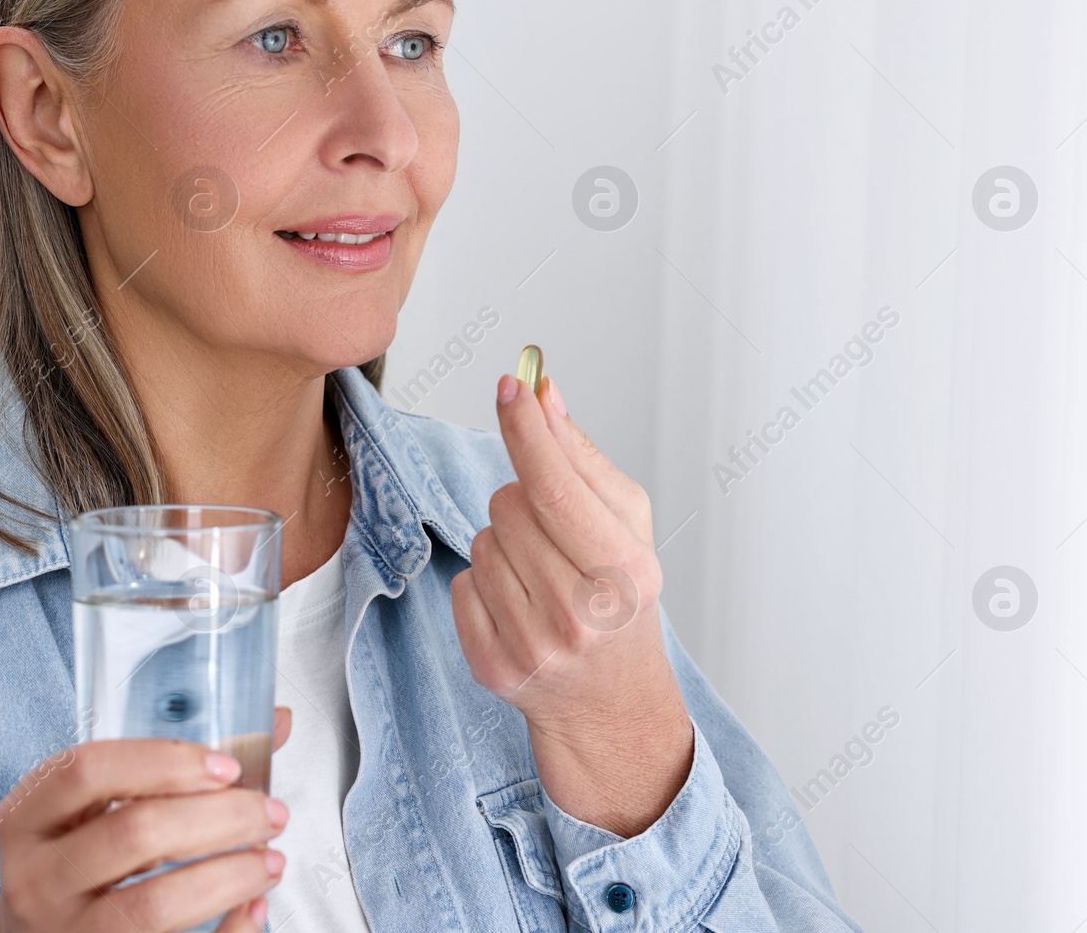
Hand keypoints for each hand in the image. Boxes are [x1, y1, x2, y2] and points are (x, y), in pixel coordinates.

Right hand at [0, 707, 292, 931]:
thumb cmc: (75, 859)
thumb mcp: (95, 806)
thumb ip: (173, 765)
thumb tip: (272, 723)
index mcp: (28, 818)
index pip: (87, 772)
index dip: (162, 762)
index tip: (225, 767)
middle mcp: (36, 878)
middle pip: (134, 834)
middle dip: (219, 818)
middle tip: (269, 812)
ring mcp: (63, 930)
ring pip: (154, 904)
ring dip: (229, 876)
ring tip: (270, 860)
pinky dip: (228, 930)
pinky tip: (252, 906)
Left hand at [450, 375, 693, 836]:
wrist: (610, 700)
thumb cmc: (620, 596)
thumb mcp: (625, 524)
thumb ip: (581, 457)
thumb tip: (543, 393)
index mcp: (625, 572)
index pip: (556, 486)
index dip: (527, 430)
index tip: (511, 386)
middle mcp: (581, 613)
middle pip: (508, 506)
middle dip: (523, 503)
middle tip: (553, 535)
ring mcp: (535, 646)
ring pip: (481, 543)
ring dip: (503, 546)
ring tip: (539, 576)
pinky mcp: (493, 667)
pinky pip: (461, 585)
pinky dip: (483, 586)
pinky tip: (518, 607)